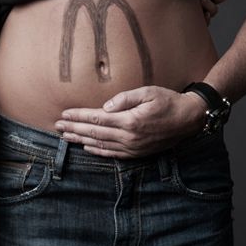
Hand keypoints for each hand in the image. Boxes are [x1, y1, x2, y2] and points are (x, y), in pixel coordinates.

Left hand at [55, 86, 207, 158]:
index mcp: (130, 121)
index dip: (78, 117)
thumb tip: (105, 107)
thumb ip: (125, 98)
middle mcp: (129, 137)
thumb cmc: (168, 101)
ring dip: (81, 141)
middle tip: (57, 127)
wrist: (189, 119)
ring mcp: (132, 148)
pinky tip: (87, 147)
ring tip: (65, 137)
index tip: (64, 115)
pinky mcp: (137, 153)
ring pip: (100, 145)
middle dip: (73, 129)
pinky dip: (97, 151)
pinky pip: (112, 154)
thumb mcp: (148, 92)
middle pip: (94, 133)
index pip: (96, 119)